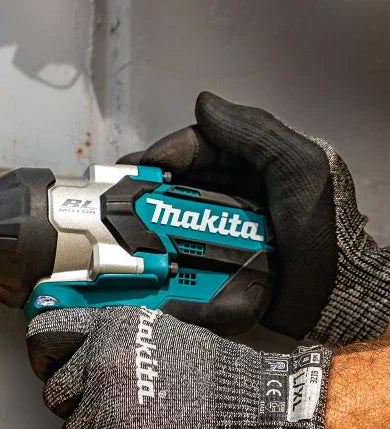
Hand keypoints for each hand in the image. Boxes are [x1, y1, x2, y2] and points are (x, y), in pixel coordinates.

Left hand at [26, 306, 342, 428]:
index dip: (47, 360)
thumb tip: (78, 353)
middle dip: (78, 407)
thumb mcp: (160, 333)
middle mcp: (101, 364)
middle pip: (54, 396)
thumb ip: (113, 340)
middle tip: (117, 410)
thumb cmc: (219, 377)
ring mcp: (105, 408)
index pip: (42, 339)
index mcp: (109, 330)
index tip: (54, 370)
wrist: (258, 412)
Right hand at [119, 92, 389, 345]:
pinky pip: (173, 277)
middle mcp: (228, 207)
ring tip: (114, 229)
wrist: (335, 305)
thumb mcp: (299, 168)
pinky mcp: (208, 284)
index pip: (199, 150)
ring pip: (165, 233)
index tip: (143, 164)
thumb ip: (254, 132)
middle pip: (175, 190)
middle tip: (114, 193)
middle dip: (142, 190)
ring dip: (138, 231)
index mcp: (250, 173)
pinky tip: (136, 268)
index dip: (168, 152)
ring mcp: (214, 247)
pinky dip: (155, 273)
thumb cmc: (326, 235)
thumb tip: (203, 103)